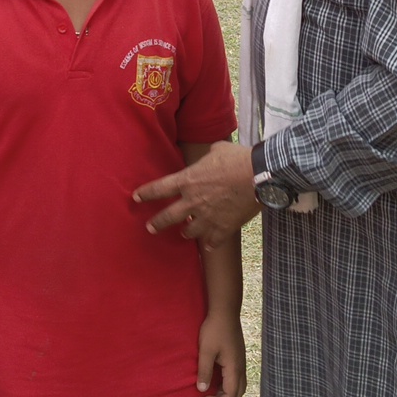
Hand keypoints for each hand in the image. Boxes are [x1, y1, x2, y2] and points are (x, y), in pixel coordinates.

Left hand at [134, 142, 260, 248]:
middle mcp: (193, 201)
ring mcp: (208, 217)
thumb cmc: (238, 158)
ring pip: (189, 232)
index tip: (136, 198)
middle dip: (157, 223)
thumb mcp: (218, 149)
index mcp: (188, 180)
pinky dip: (211, 244)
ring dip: (185, 233)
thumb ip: (209, 154)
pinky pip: (213, 242)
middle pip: (168, 216)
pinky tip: (209, 247)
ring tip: (184, 233)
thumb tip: (211, 152)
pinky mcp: (223, 228)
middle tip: (150, 227)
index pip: (159, 189)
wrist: (260, 176)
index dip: (145, 194)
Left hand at [197, 309, 246, 396]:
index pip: (231, 395)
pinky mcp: (238, 357)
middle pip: (237, 393)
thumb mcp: (205, 350)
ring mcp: (241, 362)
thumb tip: (202, 389)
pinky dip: (228, 385)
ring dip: (226, 394)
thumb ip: (204, 371)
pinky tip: (216, 382)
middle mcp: (241, 367)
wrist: (225, 311)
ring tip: (210, 394)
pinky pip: (236, 378)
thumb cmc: (215, 329)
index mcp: (234, 368)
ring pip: (238, 386)